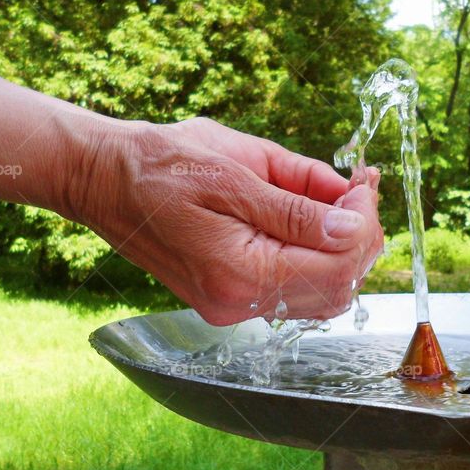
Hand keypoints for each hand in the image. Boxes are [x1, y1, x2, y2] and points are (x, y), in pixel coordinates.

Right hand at [71, 117, 383, 324]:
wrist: (105, 179)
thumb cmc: (164, 163)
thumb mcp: (236, 170)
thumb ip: (298, 205)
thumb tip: (353, 225)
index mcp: (240, 273)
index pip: (337, 267)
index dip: (364, 225)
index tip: (364, 184)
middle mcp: (239, 303)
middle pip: (338, 286)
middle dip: (361, 236)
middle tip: (358, 189)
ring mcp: (234, 306)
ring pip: (323, 293)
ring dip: (343, 247)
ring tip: (339, 200)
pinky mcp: (231, 298)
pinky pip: (296, 288)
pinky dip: (317, 255)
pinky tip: (314, 218)